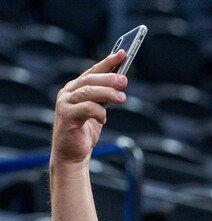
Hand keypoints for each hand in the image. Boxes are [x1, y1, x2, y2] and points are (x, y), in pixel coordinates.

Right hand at [51, 50, 128, 167]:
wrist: (72, 153)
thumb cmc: (85, 130)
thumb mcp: (98, 110)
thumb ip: (105, 96)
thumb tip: (121, 80)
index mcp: (76, 88)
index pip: (93, 71)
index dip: (107, 62)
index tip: (123, 54)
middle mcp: (68, 92)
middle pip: (91, 79)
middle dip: (109, 78)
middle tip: (124, 80)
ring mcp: (65, 103)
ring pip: (88, 92)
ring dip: (107, 93)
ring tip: (122, 98)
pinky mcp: (66, 116)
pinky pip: (86, 109)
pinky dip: (98, 112)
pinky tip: (104, 119)